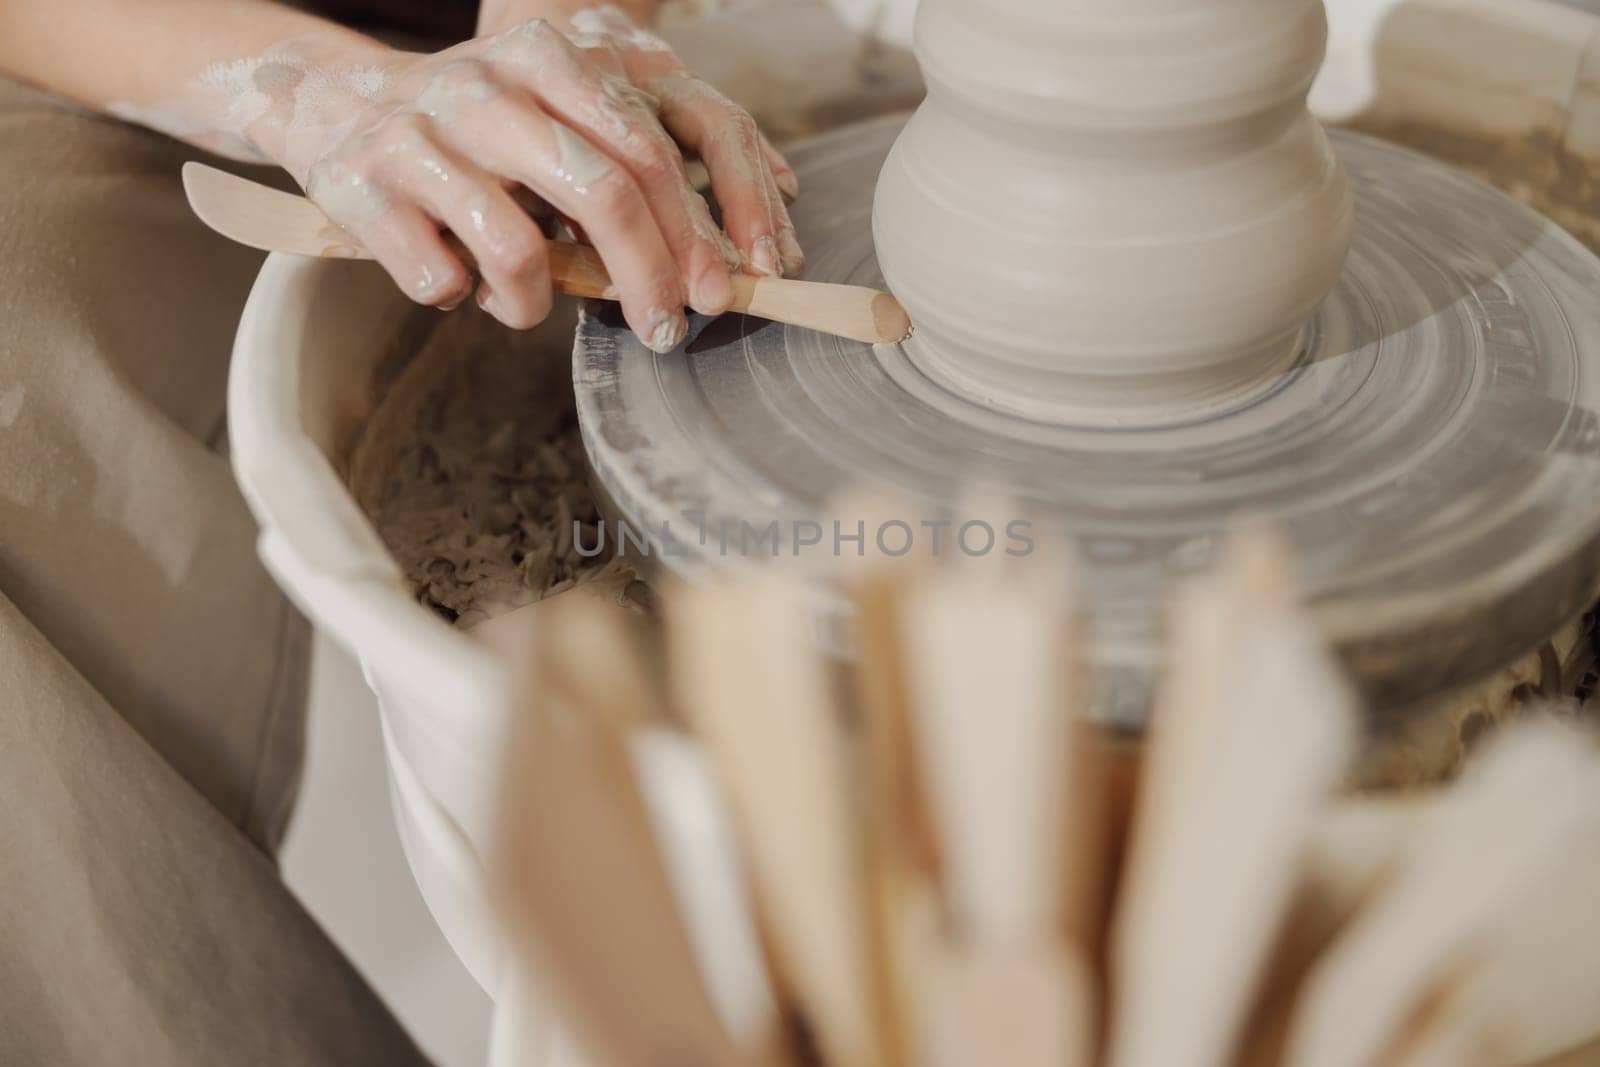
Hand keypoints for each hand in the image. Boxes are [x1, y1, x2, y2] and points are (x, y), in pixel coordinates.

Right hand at [260, 8, 801, 350]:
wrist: (329, 104)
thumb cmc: (473, 136)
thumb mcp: (548, 122)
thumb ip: (621, 168)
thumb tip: (719, 262)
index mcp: (549, 61)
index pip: (649, 152)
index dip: (694, 234)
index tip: (717, 296)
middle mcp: (488, 89)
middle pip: (604, 195)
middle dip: (649, 280)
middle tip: (665, 332)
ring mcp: (421, 136)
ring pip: (517, 251)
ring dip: (533, 302)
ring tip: (522, 303)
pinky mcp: (364, 187)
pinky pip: (441, 279)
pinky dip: (459, 298)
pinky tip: (453, 281)